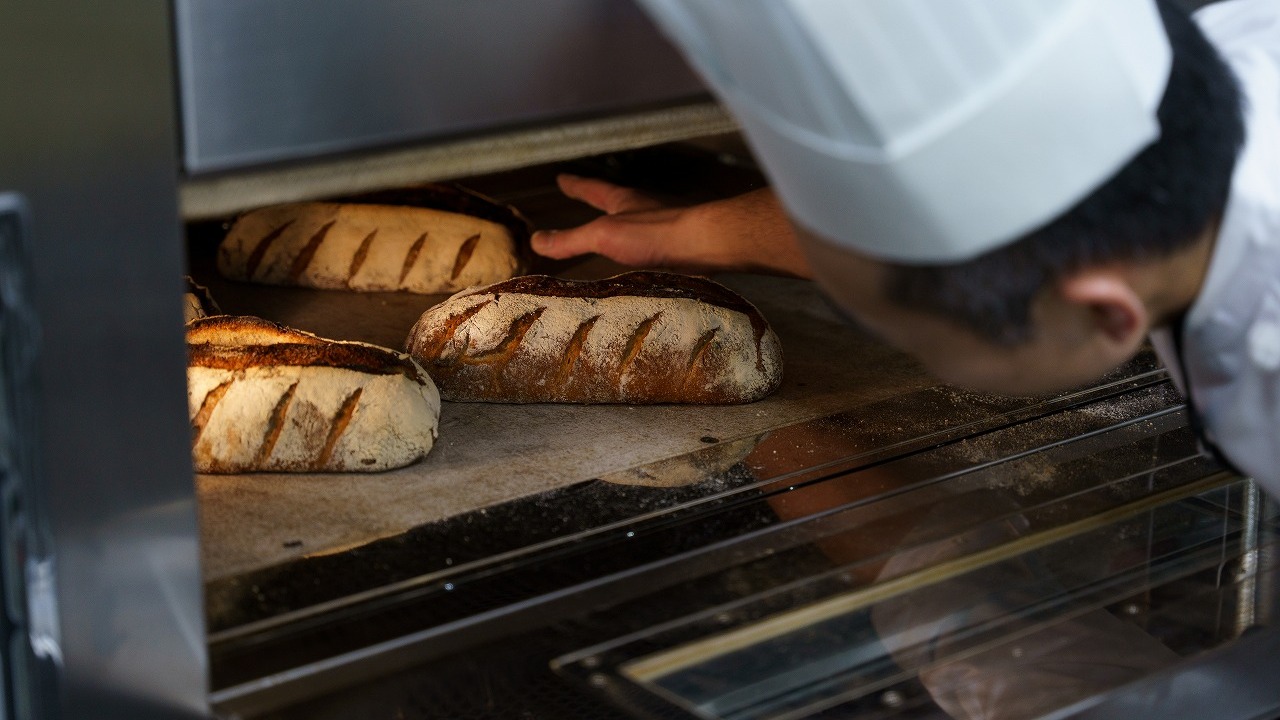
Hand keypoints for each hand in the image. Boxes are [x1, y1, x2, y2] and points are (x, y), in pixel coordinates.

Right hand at [531, 174, 811, 277]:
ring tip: (613, 230)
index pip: (593, 189)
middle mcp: (644, 210)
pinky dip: (640, 247)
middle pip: (618, 201)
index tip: (563, 177)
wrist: (705, 245)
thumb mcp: (603, 236)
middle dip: (602, 200)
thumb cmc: (655, 234)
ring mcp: (663, 226)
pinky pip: (652, 244)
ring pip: (637, 221)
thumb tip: (536, 240)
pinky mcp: (678, 247)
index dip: (576, 185)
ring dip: (623, 223)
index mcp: (623, 202)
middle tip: (589, 196)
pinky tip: (643, 260)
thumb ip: (570, 240)